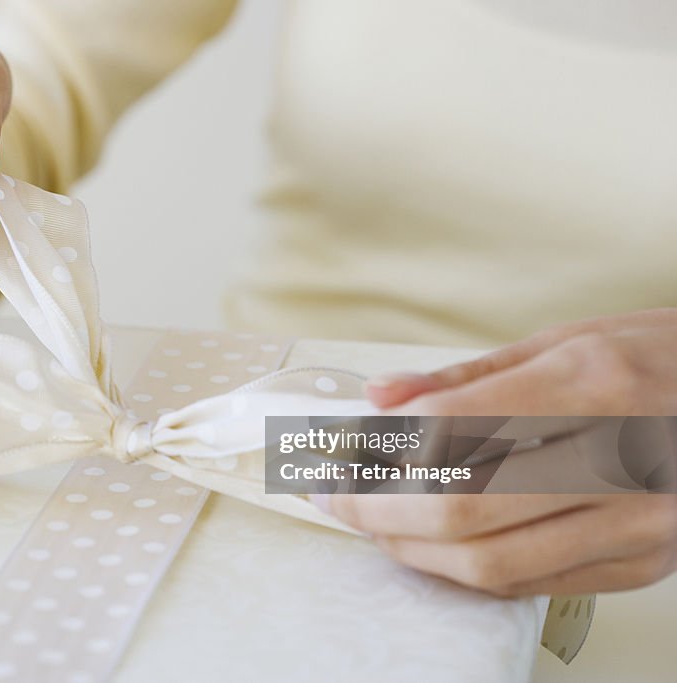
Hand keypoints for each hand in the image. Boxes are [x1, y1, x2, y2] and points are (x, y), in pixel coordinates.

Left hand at [312, 308, 676, 594]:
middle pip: (464, 508)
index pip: (453, 429)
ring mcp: (640, 522)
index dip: (376, 449)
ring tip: (370, 523)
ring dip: (410, 549)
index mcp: (597, 382)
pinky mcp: (645, 562)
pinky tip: (431, 544)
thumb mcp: (569, 339)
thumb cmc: (660, 359)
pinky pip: (532, 583)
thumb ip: (468, 378)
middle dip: (374, 510)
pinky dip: (465, 568)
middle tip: (331, 495)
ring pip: (492, 563)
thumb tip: (381, 397)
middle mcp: (624, 457)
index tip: (333, 452)